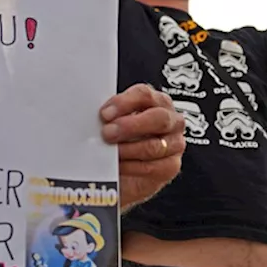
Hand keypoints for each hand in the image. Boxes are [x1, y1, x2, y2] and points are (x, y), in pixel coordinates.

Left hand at [99, 83, 184, 209]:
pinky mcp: (171, 166)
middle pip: (157, 118)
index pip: (144, 95)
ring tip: (111, 153)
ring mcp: (174, 143)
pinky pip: (153, 167)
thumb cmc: (119, 140)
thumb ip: (110, 117)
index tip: (105, 114)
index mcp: (156, 101)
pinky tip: (119, 166)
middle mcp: (170, 120)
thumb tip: (93, 118)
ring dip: (129, 149)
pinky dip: (133, 167)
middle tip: (108, 133)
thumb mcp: (114, 122)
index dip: (124, 103)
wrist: (123, 171)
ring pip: (155, 145)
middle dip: (130, 126)